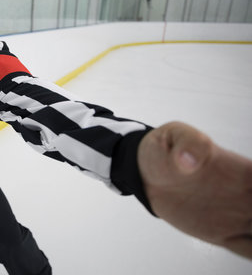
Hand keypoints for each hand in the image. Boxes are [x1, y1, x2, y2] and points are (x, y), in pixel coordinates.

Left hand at [138, 121, 251, 258]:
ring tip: (248, 232)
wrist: (146, 171)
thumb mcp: (174, 136)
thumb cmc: (166, 149)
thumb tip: (189, 160)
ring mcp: (237, 217)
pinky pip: (248, 249)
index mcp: (244, 172)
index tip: (251, 192)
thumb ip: (187, 144)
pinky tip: (250, 251)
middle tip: (248, 220)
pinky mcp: (221, 234)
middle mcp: (246, 196)